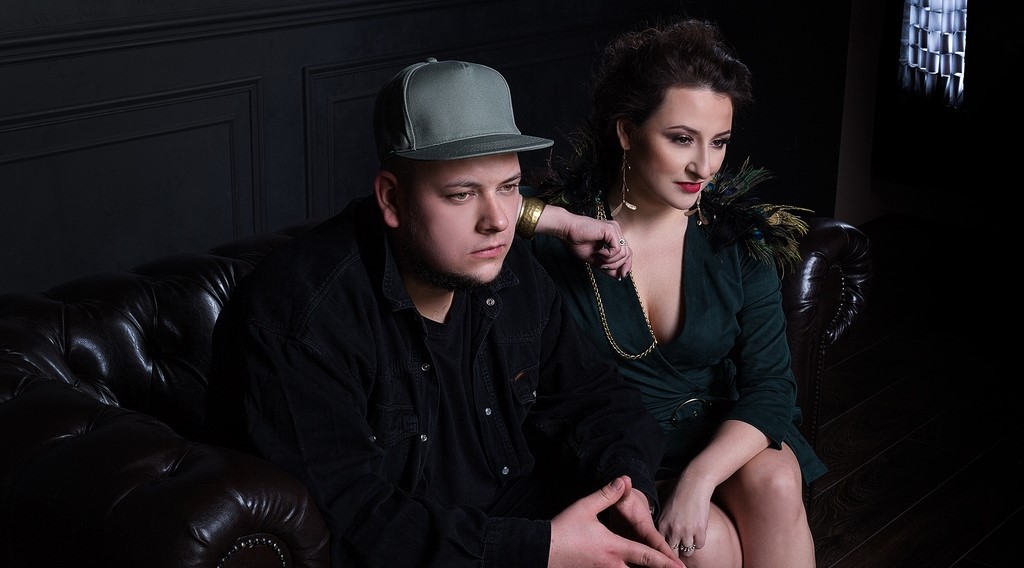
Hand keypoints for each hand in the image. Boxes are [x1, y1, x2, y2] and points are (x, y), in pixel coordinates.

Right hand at [535, 204, 631, 278]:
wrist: (567, 231)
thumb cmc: (577, 241)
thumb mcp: (596, 259)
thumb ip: (608, 266)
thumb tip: (619, 276)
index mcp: (613, 236)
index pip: (627, 252)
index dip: (626, 265)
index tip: (621, 276)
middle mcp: (616, 231)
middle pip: (628, 253)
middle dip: (617, 265)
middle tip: (604, 267)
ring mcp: (614, 229)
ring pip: (623, 253)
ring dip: (610, 261)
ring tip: (598, 257)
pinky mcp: (611, 229)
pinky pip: (617, 249)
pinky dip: (608, 255)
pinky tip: (598, 252)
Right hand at [549, 476, 685, 567]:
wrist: (541, 550)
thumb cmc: (563, 529)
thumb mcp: (585, 507)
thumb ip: (607, 494)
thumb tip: (624, 480)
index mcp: (613, 547)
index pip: (646, 556)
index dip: (666, 562)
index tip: (680, 567)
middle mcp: (612, 565)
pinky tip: (629, 567)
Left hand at [657, 479, 711, 559]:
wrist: (694, 484)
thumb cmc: (679, 495)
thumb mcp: (665, 510)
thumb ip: (664, 525)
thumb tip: (663, 541)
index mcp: (662, 525)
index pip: (661, 547)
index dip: (665, 550)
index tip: (668, 552)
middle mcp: (672, 530)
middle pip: (673, 553)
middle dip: (676, 553)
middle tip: (679, 550)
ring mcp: (686, 531)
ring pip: (687, 552)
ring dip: (688, 547)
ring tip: (689, 540)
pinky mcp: (700, 529)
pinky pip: (699, 545)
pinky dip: (699, 541)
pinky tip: (698, 533)